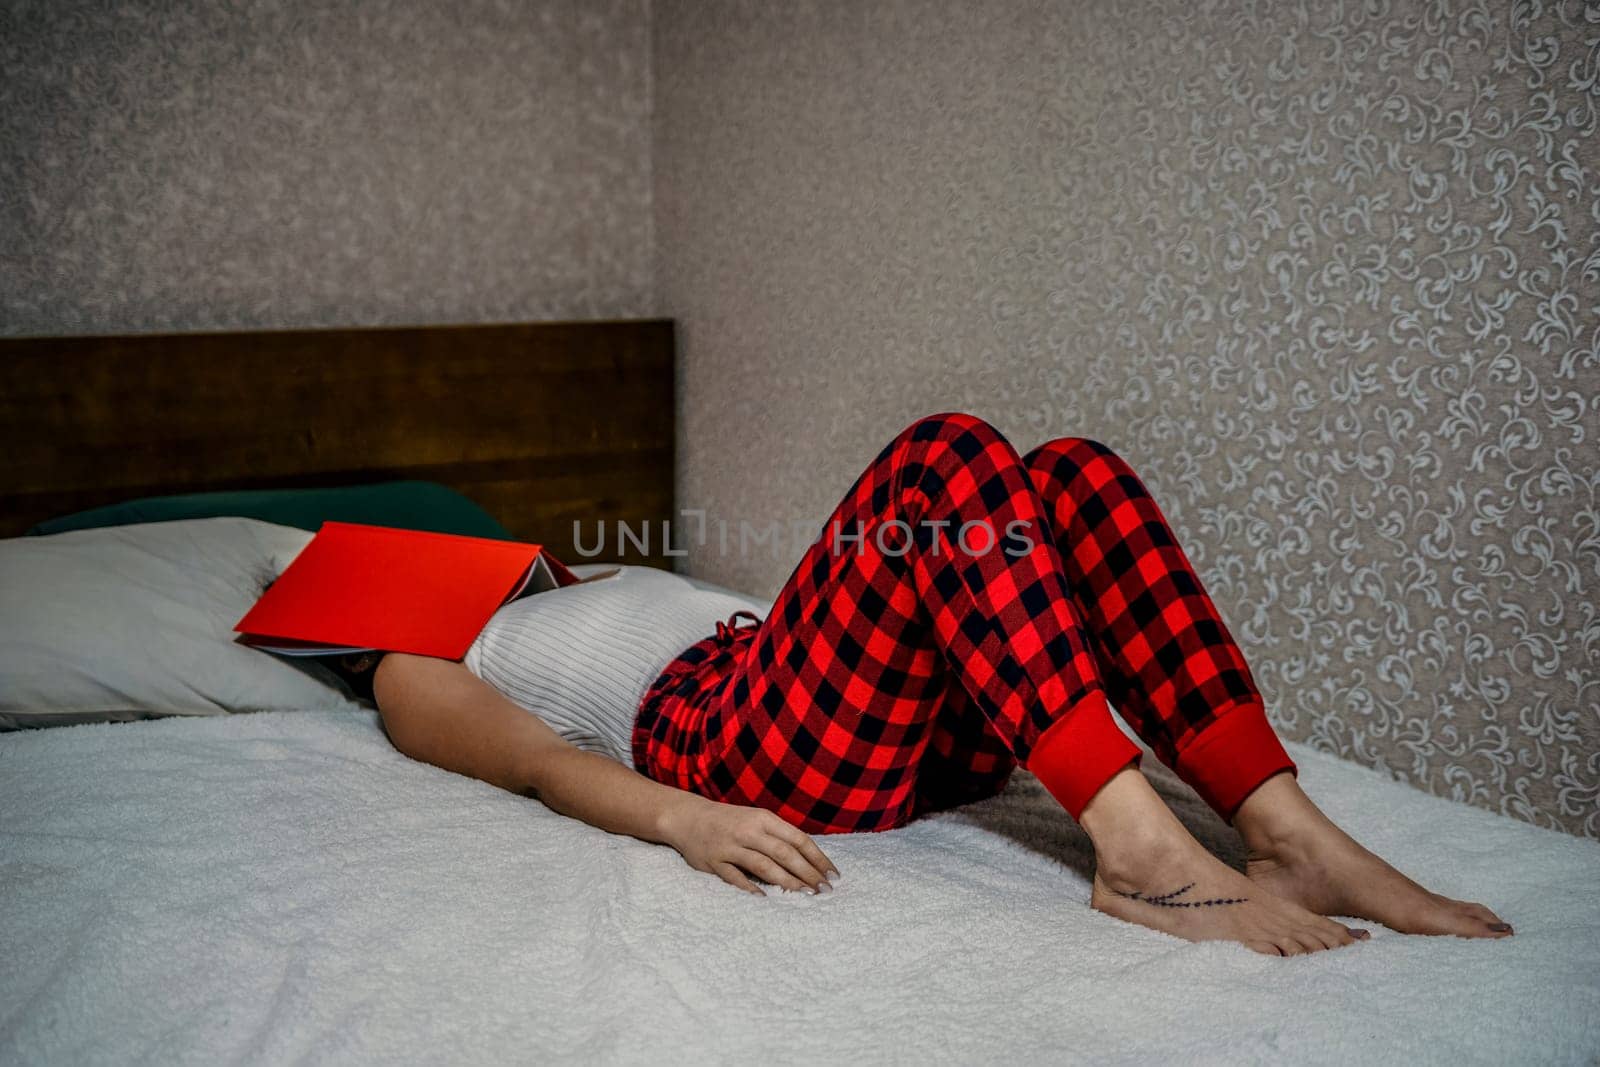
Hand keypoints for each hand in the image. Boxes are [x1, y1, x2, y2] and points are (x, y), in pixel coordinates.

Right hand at [662, 796, 839, 895]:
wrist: (687, 816)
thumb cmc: (729, 822)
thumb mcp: (755, 820)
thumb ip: (778, 837)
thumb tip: (809, 861)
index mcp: (763, 818)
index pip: (798, 838)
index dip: (818, 858)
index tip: (833, 874)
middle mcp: (749, 830)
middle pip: (784, 853)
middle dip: (808, 872)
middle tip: (824, 889)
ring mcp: (730, 845)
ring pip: (763, 865)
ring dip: (786, 881)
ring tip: (805, 894)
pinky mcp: (713, 861)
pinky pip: (735, 877)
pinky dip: (751, 888)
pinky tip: (766, 899)